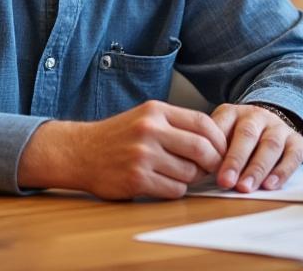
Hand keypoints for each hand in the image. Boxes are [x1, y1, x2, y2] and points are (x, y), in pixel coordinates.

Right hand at [18, 100, 226, 199]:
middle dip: (213, 162)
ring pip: (189, 173)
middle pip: (202, 149)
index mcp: (156, 111)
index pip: (203, 123)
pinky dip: (175, 190)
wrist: (80, 152)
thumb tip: (215, 142)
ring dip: (191, 179)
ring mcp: (142, 155)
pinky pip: (173, 190)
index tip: (222, 151)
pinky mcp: (136, 179)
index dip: (219, 140)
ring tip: (179, 175)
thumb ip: (176, 125)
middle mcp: (150, 130)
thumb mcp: (145, 117)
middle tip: (212, 169)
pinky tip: (163, 184)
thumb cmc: (118, 137)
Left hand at [211, 103, 302, 192]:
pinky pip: (293, 156)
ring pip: (270, 145)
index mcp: (233, 113)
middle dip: (236, 160)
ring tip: (245, 187)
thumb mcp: (222, 134)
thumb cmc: (238, 137)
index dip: (214, 147)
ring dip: (257, 168)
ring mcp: (278, 127)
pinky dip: (282, 172)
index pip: (222, 125)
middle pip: (247, 135)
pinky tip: (270, 186)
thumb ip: (212, 149)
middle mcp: (257, 116)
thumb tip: (199, 171)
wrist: (271, 124)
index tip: (205, 168)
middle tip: (226, 182)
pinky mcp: (297, 141)